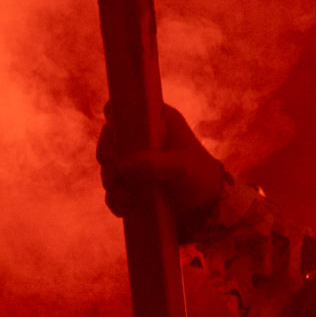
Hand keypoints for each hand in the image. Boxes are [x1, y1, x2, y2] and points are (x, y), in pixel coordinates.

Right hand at [97, 103, 227, 228]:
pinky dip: (115, 198)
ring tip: (127, 198)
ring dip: (111, 182)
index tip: (115, 137)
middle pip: (109, 138)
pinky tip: (125, 208)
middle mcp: (144, 138)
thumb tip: (119, 168)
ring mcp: (136, 161)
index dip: (114, 117)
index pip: (126, 106)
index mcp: (158, 121)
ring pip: (108, 165)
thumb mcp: (180, 168)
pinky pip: (113, 188)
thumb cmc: (200, 178)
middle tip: (115, 174)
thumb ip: (151, 164)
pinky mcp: (132, 183)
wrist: (208, 210)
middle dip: (108, 157)